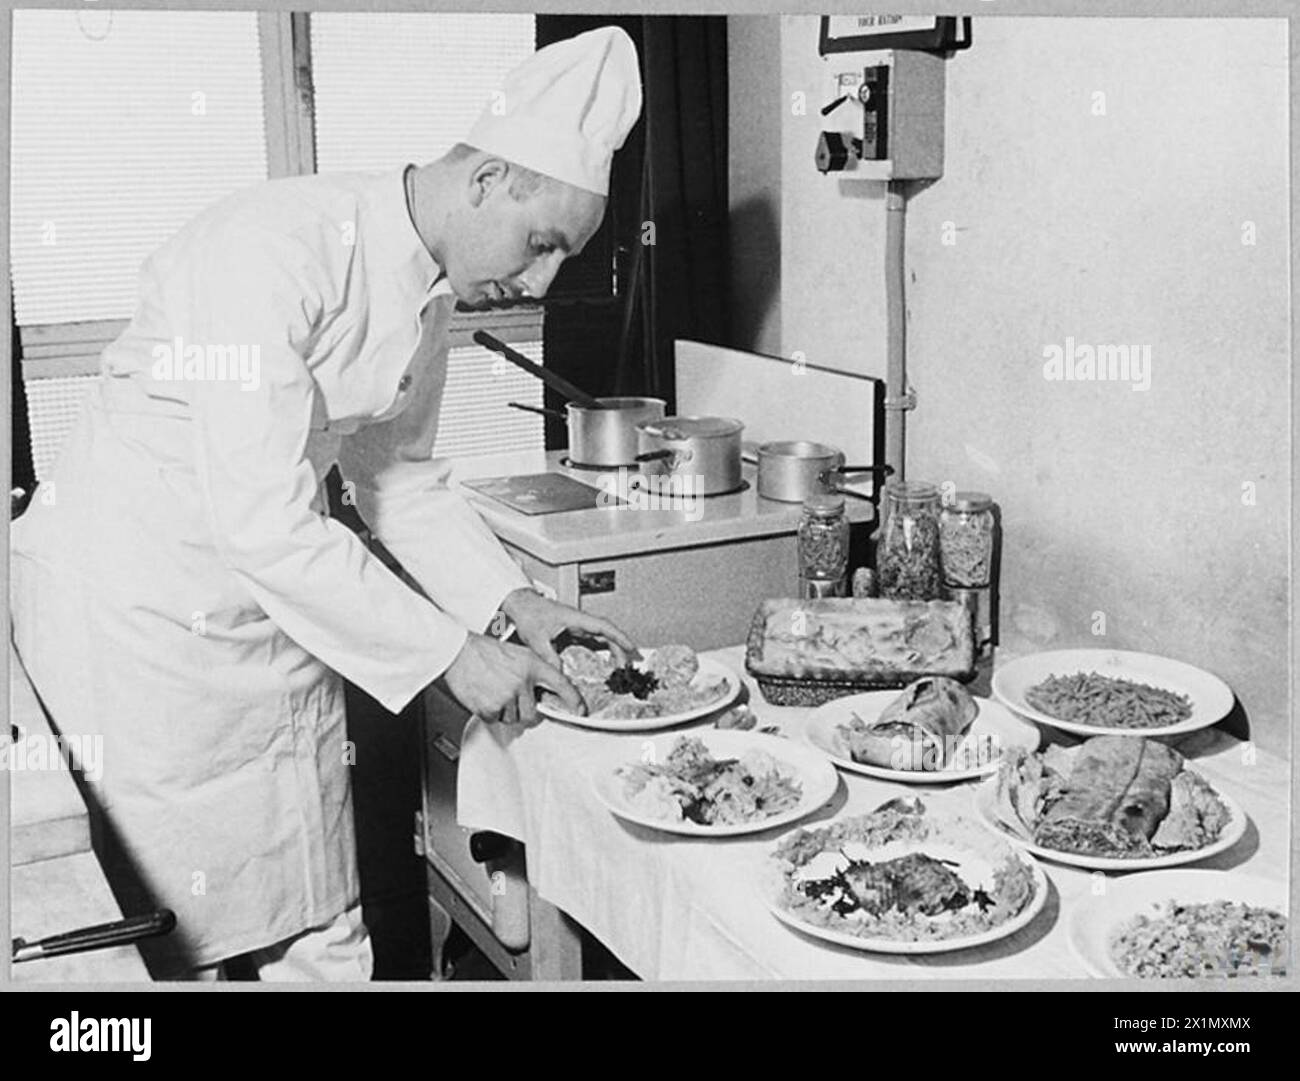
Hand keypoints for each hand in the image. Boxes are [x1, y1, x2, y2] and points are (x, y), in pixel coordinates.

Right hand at [442, 632, 581, 725]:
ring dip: (507, 711)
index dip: (573, 699)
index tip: (580, 710)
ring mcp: (506, 696)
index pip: (560, 684)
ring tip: (497, 692)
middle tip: (517, 702)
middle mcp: (521, 682)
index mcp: (532, 665)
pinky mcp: (490, 707)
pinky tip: (487, 696)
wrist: (460, 652)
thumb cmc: (486, 651)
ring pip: (514, 718)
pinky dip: (492, 713)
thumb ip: (535, 671)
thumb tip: (545, 692)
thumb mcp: (519, 654)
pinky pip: (496, 720)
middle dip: (528, 712)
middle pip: (534, 713)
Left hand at [499, 588, 638, 668]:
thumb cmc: (529, 614)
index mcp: (576, 618)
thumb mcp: (538, 639)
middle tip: (626, 666)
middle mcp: (580, 621)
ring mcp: (578, 625)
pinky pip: (593, 640)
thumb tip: (560, 674)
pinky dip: (602, 649)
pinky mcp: (573, 630)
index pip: (603, 626)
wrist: (521, 605)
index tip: (631, 647)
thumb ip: (550, 657)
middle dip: (620, 648)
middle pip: (607, 633)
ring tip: (619, 666)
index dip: (619, 637)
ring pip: (602, 637)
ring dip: (613, 649)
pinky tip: (604, 660)